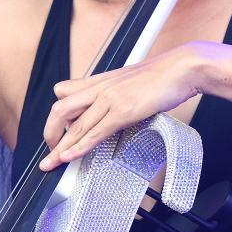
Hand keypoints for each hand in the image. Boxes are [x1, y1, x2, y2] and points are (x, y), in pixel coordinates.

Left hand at [39, 42, 211, 169]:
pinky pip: (94, 132)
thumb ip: (113, 93)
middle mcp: (100, 88)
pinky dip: (79, 147)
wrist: (181, 69)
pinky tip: (70, 156)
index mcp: (100, 81)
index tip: (55, 134)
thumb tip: (106, 107)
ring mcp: (109, 99)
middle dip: (50, 133)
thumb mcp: (129, 81)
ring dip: (60, 147)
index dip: (57, 116)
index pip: (64, 94)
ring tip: (52, 162)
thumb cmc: (161, 77)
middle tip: (51, 150)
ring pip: (75, 125)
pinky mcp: (122, 111)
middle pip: (60, 110)